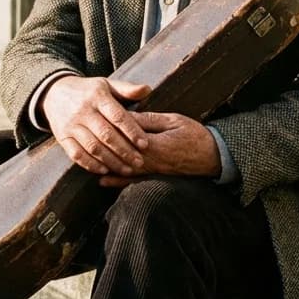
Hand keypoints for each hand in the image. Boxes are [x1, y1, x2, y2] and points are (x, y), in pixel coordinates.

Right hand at [41, 76, 151, 176]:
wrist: (54, 93)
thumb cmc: (88, 91)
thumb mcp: (106, 85)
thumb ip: (127, 89)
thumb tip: (147, 90)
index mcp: (97, 96)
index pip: (117, 116)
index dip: (132, 131)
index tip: (145, 144)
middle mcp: (83, 111)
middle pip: (106, 135)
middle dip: (125, 151)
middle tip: (140, 162)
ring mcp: (71, 125)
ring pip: (93, 147)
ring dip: (111, 161)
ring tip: (127, 170)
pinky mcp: (62, 137)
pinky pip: (76, 154)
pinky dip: (91, 164)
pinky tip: (105, 170)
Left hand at [98, 111, 221, 187]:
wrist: (212, 157)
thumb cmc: (194, 135)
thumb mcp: (173, 120)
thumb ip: (150, 120)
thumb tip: (128, 116)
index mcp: (154, 143)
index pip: (126, 136)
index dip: (111, 128)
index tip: (98, 119)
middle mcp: (151, 161)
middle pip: (121, 154)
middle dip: (103, 147)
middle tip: (85, 136)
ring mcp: (152, 171)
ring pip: (123, 169)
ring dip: (105, 164)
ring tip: (87, 158)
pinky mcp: (155, 177)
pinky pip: (132, 181)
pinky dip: (116, 181)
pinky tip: (102, 179)